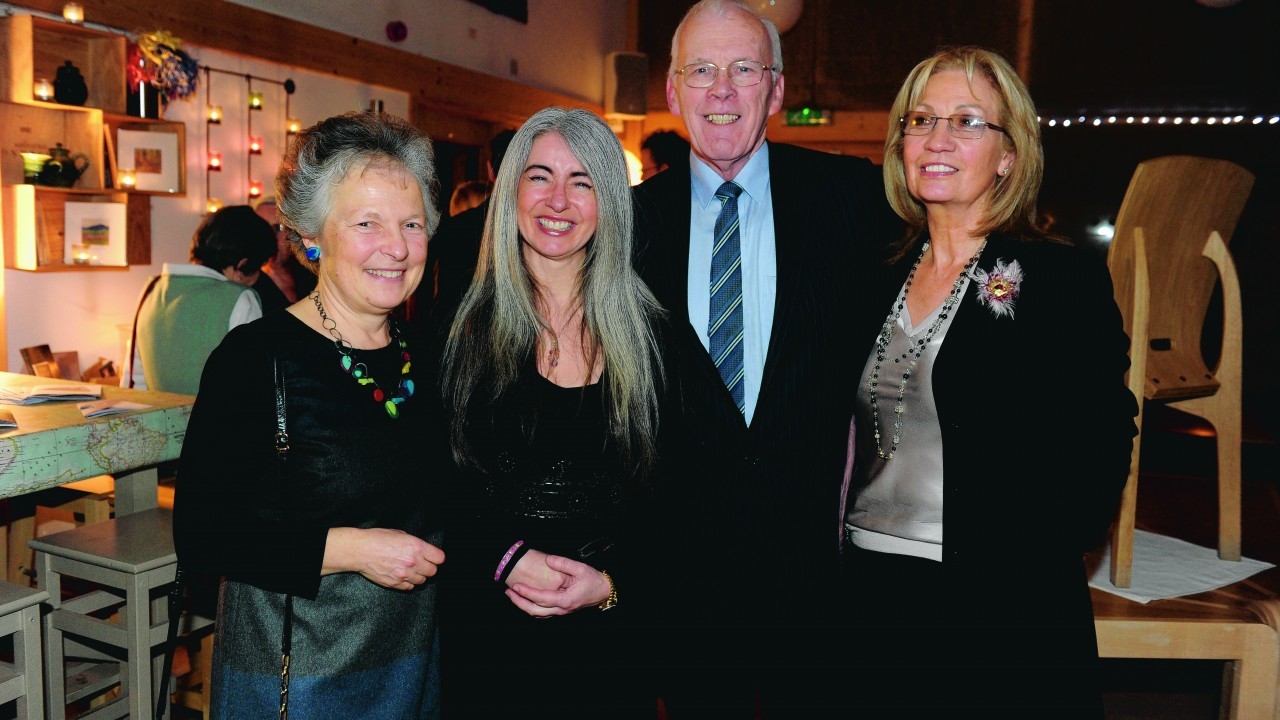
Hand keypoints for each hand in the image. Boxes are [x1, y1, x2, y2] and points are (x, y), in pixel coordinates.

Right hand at [323, 527, 444, 590]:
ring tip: (410, 570)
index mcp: (416, 547)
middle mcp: (413, 562)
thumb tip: (422, 550)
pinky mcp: (395, 584)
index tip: (434, 557)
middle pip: (433, 571)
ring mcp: (404, 575)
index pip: (439, 558)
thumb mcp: (400, 534)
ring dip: (418, 576)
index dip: (437, 558)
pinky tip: (402, 576)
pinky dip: (408, 583)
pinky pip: (409, 588)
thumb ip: (414, 544)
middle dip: (428, 567)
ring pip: (422, 581)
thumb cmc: (377, 539)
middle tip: (421, 564)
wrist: (360, 550)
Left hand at [505, 553, 610, 616]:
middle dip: (519, 602)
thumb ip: (563, 563)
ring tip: (513, 596)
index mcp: (565, 600)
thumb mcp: (580, 568)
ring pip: (538, 614)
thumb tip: (548, 560)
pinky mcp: (561, 609)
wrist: (604, 591)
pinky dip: (532, 607)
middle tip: (508, 592)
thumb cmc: (593, 580)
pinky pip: (543, 612)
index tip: (515, 586)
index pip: (541, 598)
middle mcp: (561, 609)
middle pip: (535, 611)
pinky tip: (525, 600)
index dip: (527, 593)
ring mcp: (561, 611)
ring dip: (524, 606)